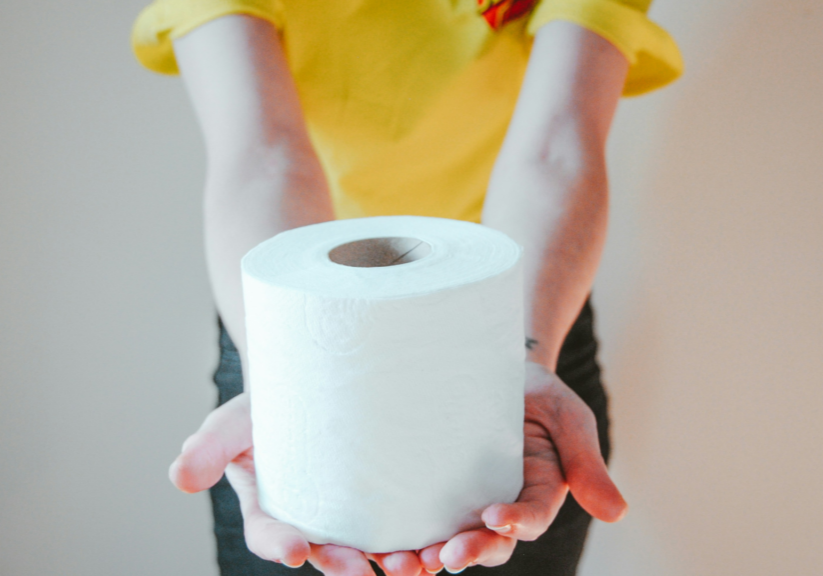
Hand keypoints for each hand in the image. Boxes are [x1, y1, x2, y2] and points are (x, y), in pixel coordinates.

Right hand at [168, 392, 424, 575]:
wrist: (309, 384)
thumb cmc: (264, 407)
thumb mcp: (231, 422)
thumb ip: (208, 447)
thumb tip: (179, 479)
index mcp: (269, 508)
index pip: (270, 534)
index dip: (280, 544)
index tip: (297, 549)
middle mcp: (310, 517)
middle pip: (325, 550)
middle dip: (342, 564)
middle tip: (361, 571)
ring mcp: (349, 510)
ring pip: (368, 546)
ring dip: (388, 560)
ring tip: (411, 565)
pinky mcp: (382, 496)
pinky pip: (400, 522)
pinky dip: (417, 537)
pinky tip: (438, 543)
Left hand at [416, 362, 626, 573]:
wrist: (493, 365)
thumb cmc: (537, 393)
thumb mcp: (568, 417)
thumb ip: (587, 462)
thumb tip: (617, 514)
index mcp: (539, 490)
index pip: (531, 517)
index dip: (515, 523)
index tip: (494, 518)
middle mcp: (503, 501)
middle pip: (490, 541)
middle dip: (468, 552)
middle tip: (441, 558)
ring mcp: (467, 497)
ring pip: (452, 538)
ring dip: (428, 556)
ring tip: (402, 563)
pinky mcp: (435, 487)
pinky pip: (421, 517)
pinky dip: (403, 534)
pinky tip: (378, 545)